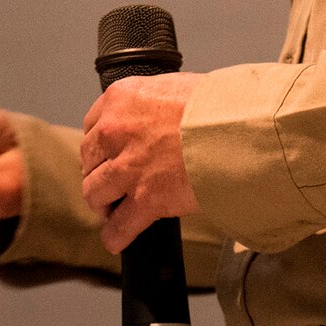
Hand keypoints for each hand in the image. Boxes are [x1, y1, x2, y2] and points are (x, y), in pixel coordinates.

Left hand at [80, 72, 202, 253]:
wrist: (236, 127)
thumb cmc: (217, 105)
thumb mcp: (175, 86)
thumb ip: (154, 104)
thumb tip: (159, 118)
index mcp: (121, 99)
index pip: (93, 125)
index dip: (101, 143)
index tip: (108, 152)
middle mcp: (116, 131)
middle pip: (88, 159)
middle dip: (99, 171)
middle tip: (112, 180)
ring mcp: (128, 167)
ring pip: (94, 192)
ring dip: (102, 202)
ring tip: (112, 209)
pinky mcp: (146, 199)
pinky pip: (119, 226)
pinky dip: (115, 235)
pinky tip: (116, 239)